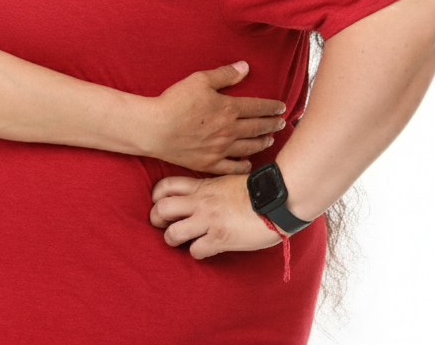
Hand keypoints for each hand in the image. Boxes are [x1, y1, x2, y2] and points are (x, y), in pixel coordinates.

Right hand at [144, 62, 285, 173]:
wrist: (155, 129)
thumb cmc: (175, 102)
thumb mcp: (199, 80)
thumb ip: (224, 74)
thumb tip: (245, 67)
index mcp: (229, 109)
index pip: (258, 107)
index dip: (272, 107)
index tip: (281, 107)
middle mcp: (229, 130)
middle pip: (257, 127)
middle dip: (272, 124)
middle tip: (281, 123)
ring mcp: (221, 149)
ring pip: (249, 147)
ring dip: (262, 143)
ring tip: (269, 140)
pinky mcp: (209, 163)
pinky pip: (232, 167)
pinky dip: (243, 166)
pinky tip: (248, 163)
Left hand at [149, 174, 281, 258]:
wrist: (277, 200)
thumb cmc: (257, 191)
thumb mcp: (227, 181)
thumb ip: (210, 187)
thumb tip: (200, 194)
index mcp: (202, 186)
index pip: (165, 186)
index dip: (156, 196)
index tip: (160, 203)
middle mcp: (200, 202)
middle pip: (161, 209)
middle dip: (156, 219)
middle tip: (164, 225)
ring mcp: (209, 221)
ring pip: (172, 234)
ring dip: (173, 240)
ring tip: (181, 240)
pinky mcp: (220, 239)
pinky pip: (196, 250)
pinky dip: (197, 253)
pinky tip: (205, 249)